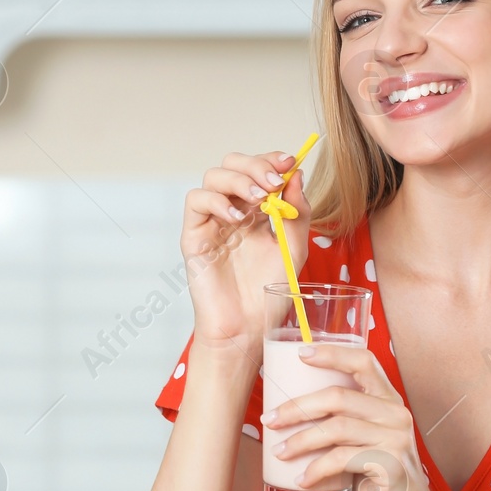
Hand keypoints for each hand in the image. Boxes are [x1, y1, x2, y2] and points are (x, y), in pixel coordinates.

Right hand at [180, 151, 311, 358]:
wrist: (247, 330)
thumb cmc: (268, 295)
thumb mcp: (294, 249)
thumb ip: (297, 213)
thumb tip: (296, 175)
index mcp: (256, 212)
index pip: (258, 170)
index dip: (271, 160)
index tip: (290, 162)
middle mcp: (232, 212)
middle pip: (233, 165)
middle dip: (255, 165)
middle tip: (274, 181)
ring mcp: (211, 223)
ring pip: (213, 177)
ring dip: (238, 180)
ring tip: (259, 198)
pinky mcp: (194, 236)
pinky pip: (196, 202)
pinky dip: (217, 201)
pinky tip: (238, 219)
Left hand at [261, 343, 441, 490]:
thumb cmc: (378, 477)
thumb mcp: (363, 441)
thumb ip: (342, 422)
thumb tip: (289, 411)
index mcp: (388, 400)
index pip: (364, 361)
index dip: (332, 353)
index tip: (300, 353)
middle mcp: (396, 413)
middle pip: (338, 396)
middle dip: (297, 407)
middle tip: (269, 420)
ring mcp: (396, 439)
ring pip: (337, 427)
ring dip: (300, 440)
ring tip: (279, 452)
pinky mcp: (391, 466)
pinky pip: (343, 459)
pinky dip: (317, 468)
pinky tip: (302, 478)